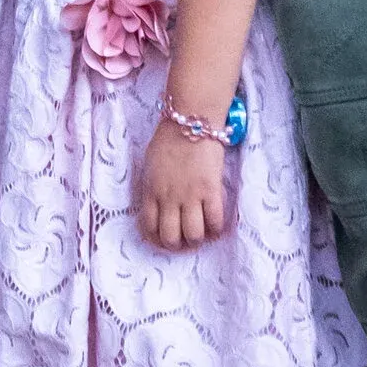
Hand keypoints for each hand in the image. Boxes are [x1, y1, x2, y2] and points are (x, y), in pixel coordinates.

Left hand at [135, 116, 229, 248]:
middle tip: (187, 241)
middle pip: (171, 238)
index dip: (158, 241)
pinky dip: (216, 229)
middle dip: (179, 246)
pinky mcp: (210, 190)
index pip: (149, 228)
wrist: (190, 120)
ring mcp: (190, 196)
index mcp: (151, 191)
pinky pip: (215, 221)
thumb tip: (158, 202)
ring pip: (194, 235)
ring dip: (199, 239)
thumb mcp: (151, 165)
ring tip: (203, 234)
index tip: (166, 240)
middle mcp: (168, 198)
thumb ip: (153, 186)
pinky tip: (216, 224)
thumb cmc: (169, 137)